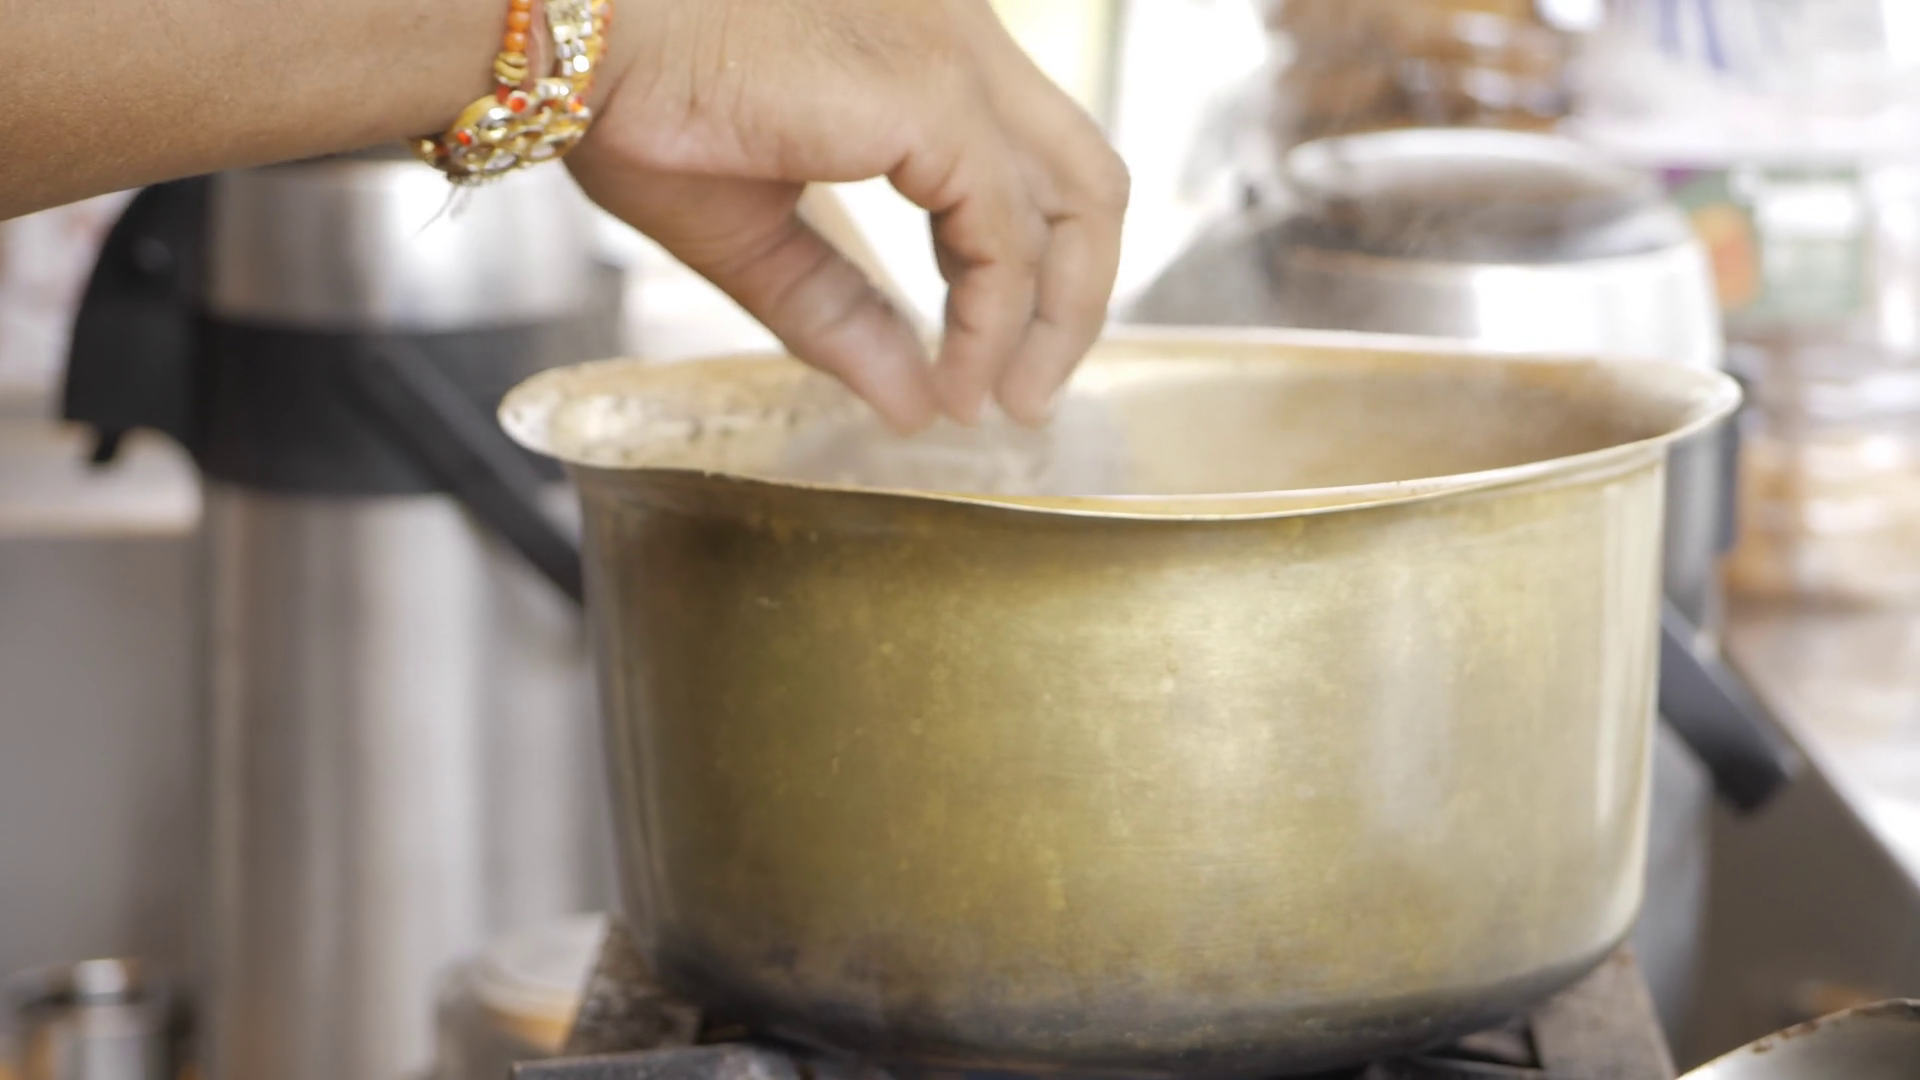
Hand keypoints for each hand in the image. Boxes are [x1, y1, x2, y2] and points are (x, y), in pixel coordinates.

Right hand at [567, 0, 1129, 431]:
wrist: (575, 48)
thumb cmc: (638, 107)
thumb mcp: (762, 237)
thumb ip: (845, 315)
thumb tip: (910, 405)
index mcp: (925, 52)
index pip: (1031, 164)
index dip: (1028, 272)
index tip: (988, 361)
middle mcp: (963, 39)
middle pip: (1086, 178)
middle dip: (1075, 298)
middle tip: (1027, 396)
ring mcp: (959, 59)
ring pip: (1079, 198)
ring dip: (1056, 318)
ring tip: (1004, 403)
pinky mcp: (937, 97)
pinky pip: (1005, 235)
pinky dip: (994, 321)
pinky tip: (957, 380)